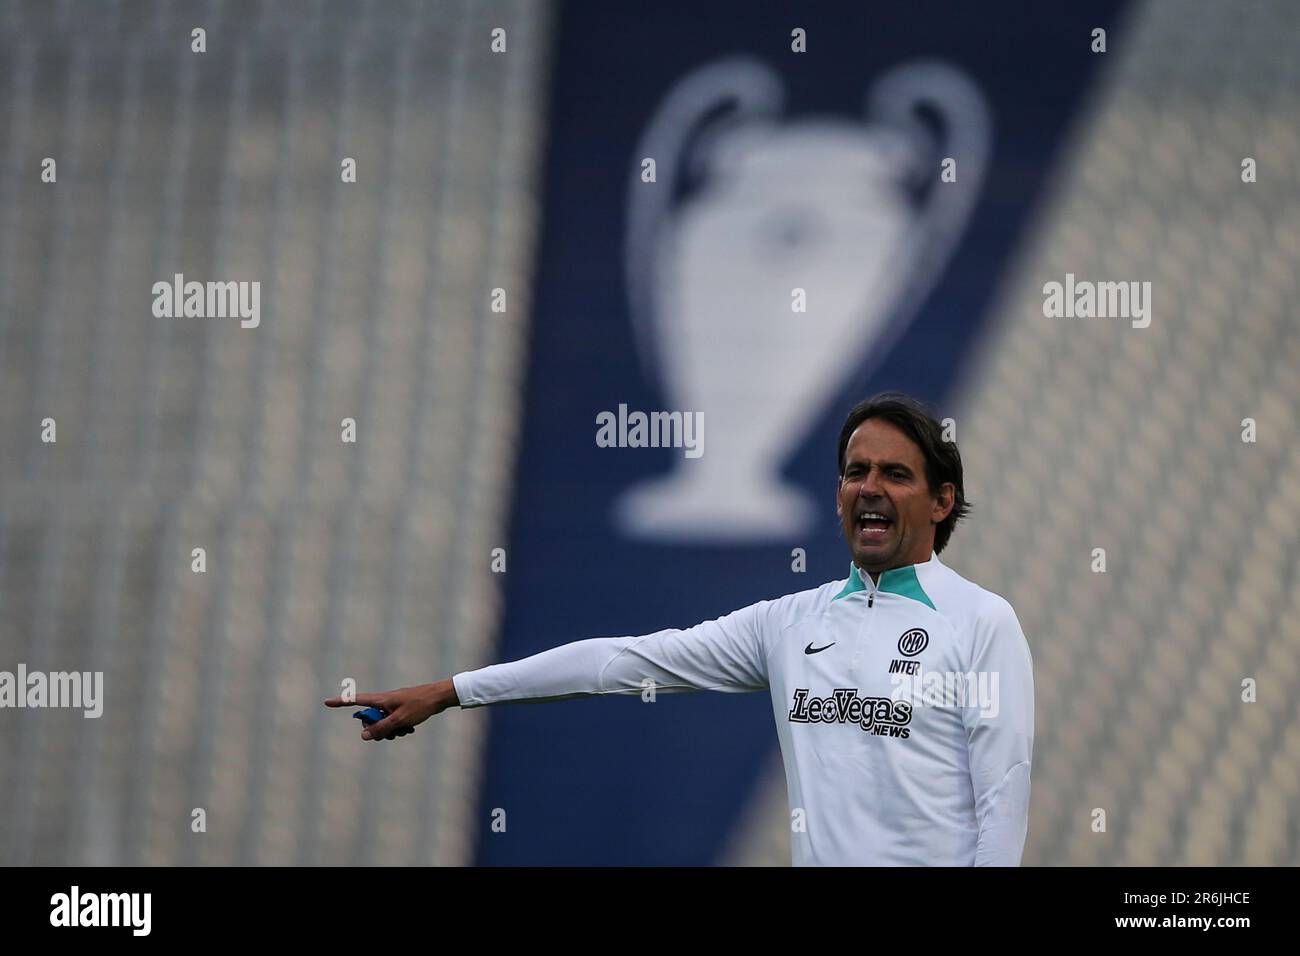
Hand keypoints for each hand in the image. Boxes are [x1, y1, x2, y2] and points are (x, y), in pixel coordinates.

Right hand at [323, 679, 458, 740]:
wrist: (439, 697)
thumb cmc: (420, 705)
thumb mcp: (400, 720)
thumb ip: (381, 728)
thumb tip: (364, 735)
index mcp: (381, 699)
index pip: (356, 700)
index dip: (341, 702)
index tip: (326, 702)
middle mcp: (384, 701)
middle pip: (369, 718)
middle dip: (376, 729)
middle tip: (390, 733)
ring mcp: (392, 706)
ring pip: (382, 723)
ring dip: (390, 731)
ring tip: (404, 730)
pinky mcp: (401, 710)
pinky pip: (392, 723)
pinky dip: (398, 728)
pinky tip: (410, 729)